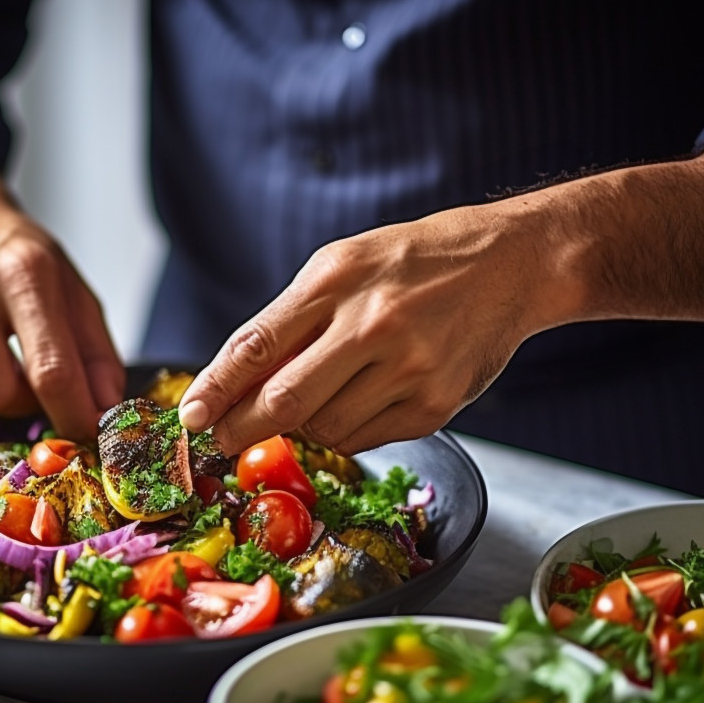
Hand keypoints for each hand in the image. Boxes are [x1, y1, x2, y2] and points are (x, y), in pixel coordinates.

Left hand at [180, 146, 703, 455]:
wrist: (514, 265)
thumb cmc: (416, 260)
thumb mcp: (344, 263)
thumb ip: (291, 318)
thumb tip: (233, 380)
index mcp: (337, 279)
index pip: (256, 346)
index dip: (215, 390)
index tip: (189, 417)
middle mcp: (372, 325)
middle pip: (284, 401)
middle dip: (242, 430)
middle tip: (220, 442)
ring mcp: (408, 370)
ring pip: (323, 430)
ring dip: (296, 433)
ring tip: (293, 416)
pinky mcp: (434, 406)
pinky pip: (364, 440)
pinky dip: (340, 435)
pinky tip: (343, 411)